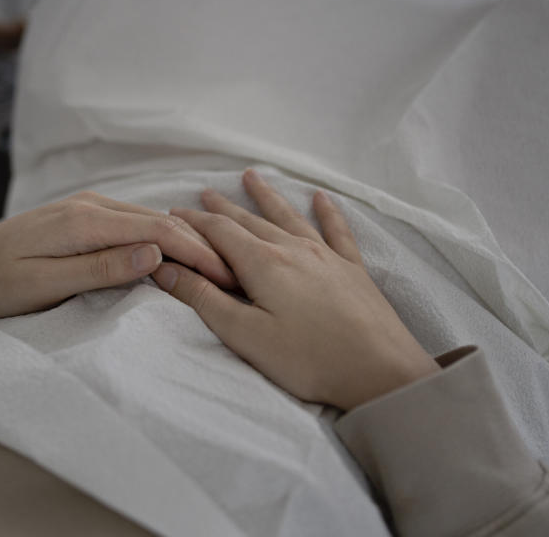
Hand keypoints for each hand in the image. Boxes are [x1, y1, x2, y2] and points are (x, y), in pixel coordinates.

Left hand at [0, 192, 235, 319]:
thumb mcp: (45, 286)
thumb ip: (102, 269)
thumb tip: (157, 254)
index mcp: (83, 221)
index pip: (159, 231)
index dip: (199, 253)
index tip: (228, 277)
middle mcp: (91, 205)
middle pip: (163, 221)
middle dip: (203, 246)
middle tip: (236, 277)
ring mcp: (88, 206)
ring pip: (152, 220)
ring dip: (186, 242)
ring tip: (218, 268)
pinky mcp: (85, 215)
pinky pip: (135, 223)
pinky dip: (164, 239)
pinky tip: (181, 255)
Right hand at [152, 170, 438, 410]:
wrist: (382, 372)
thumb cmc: (309, 360)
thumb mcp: (245, 335)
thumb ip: (205, 299)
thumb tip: (166, 269)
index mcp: (263, 264)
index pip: (219, 232)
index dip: (194, 221)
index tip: (174, 211)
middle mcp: (293, 250)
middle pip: (251, 220)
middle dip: (224, 206)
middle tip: (205, 192)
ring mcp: (326, 256)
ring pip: (289, 217)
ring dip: (267, 197)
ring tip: (252, 177)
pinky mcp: (352, 270)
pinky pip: (336, 231)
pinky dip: (327, 212)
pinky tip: (321, 198)